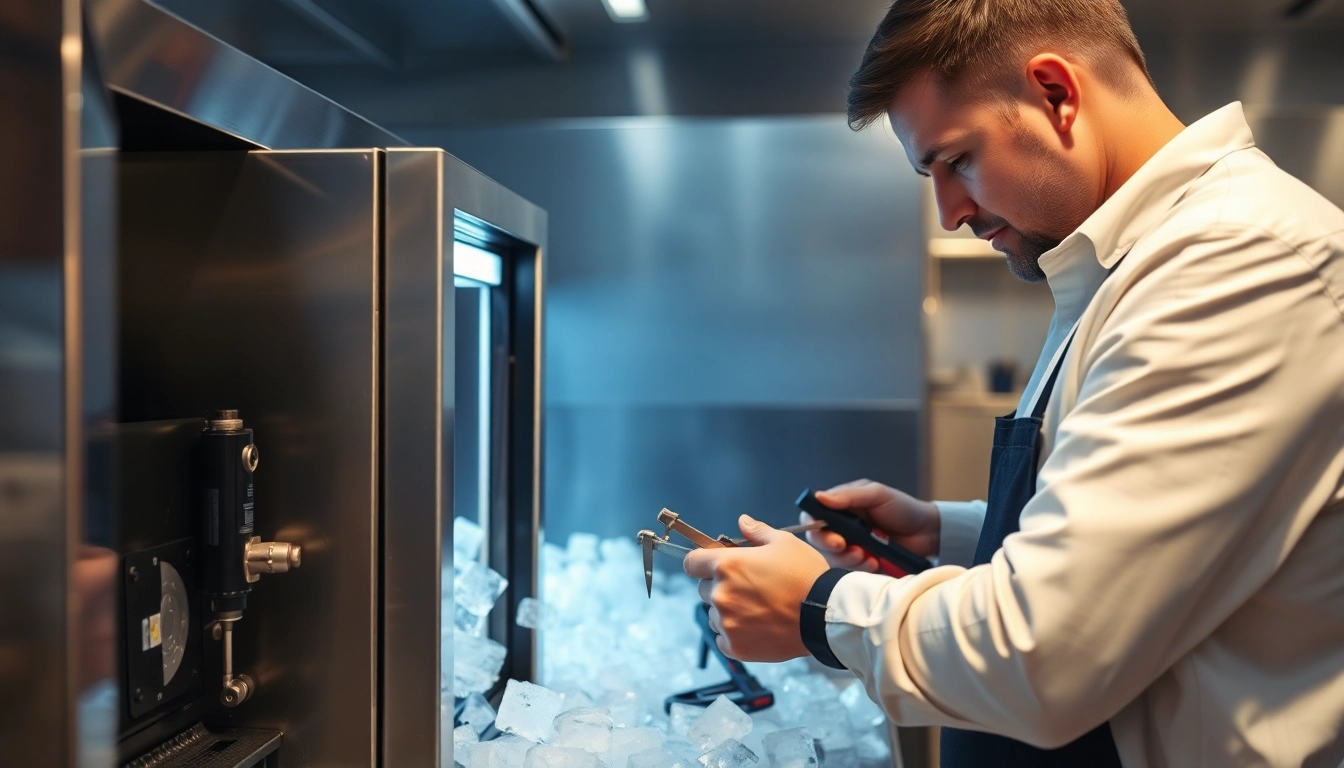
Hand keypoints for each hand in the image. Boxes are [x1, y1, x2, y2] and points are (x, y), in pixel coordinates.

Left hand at [683, 515, 829, 661]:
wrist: (826, 614)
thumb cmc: (806, 575)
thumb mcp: (784, 543)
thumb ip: (757, 532)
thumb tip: (742, 521)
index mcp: (727, 565)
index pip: (691, 563)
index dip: (702, 562)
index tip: (714, 566)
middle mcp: (721, 594)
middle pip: (704, 589)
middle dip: (720, 586)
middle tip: (749, 588)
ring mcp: (727, 623)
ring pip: (714, 615)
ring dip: (728, 611)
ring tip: (757, 609)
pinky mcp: (735, 646)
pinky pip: (722, 638)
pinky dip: (734, 634)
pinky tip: (756, 627)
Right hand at [804, 479, 939, 572]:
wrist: (929, 534)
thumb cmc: (903, 508)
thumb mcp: (877, 495)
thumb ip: (848, 496)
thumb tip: (819, 497)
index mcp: (841, 506)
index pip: (813, 515)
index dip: (814, 525)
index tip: (829, 534)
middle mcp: (841, 527)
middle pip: (818, 539)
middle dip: (830, 545)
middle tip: (846, 546)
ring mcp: (851, 546)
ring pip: (833, 557)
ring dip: (847, 559)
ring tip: (866, 555)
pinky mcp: (861, 563)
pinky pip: (850, 570)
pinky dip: (860, 568)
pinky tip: (875, 562)